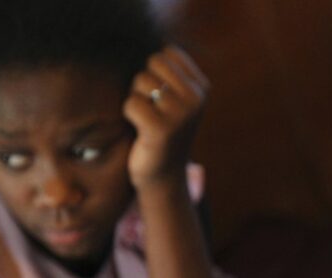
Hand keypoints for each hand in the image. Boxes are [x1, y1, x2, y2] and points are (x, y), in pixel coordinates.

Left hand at [123, 46, 208, 190]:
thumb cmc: (161, 132)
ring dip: (136, 101)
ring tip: (148, 122)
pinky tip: (142, 132)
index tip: (162, 99)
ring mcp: (181, 114)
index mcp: (202, 87)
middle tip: (153, 111)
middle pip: (151, 63)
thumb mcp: (172, 98)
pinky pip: (131, 103)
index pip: (165, 53)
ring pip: (140, 82)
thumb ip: (166, 72)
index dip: (154, 72)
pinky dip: (129, 116)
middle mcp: (196, 98)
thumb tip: (147, 47)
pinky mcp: (162, 129)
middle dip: (143, 85)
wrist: (163, 177)